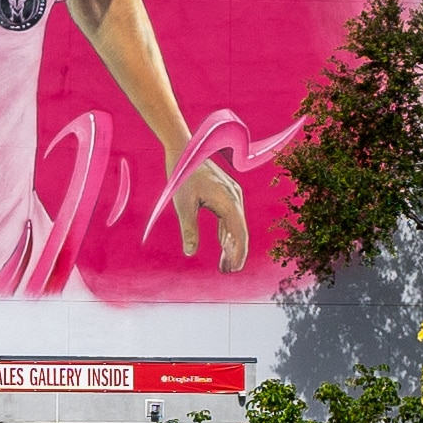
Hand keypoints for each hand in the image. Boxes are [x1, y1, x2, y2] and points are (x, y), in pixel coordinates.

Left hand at [169, 156, 249, 271]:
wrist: (184, 149)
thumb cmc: (183, 176)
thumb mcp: (183, 204)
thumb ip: (189, 229)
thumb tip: (190, 253)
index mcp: (229, 201)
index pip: (239, 233)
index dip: (238, 253)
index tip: (234, 269)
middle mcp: (235, 198)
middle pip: (239, 231)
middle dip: (235, 253)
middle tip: (228, 272)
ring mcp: (231, 195)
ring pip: (234, 226)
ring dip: (230, 245)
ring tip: (224, 265)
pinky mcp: (225, 194)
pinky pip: (229, 218)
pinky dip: (226, 233)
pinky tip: (223, 246)